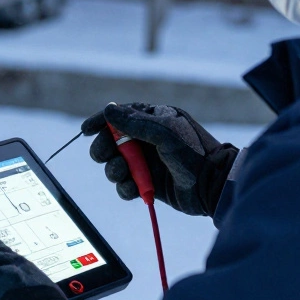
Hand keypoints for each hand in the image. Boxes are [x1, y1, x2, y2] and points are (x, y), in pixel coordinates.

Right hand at [81, 103, 238, 216]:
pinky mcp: (146, 183)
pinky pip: (124, 185)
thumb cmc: (193, 152)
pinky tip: (133, 189)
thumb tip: (108, 110)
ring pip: (114, 164)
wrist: (212, 185)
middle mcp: (146, 139)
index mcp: (152, 119)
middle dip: (104, 149)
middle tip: (105, 156)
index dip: (100, 121)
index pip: (119, 115)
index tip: (86, 130)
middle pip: (110, 141)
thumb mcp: (165, 132)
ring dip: (113, 170)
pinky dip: (124, 188)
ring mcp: (145, 162)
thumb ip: (135, 122)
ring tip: (124, 174)